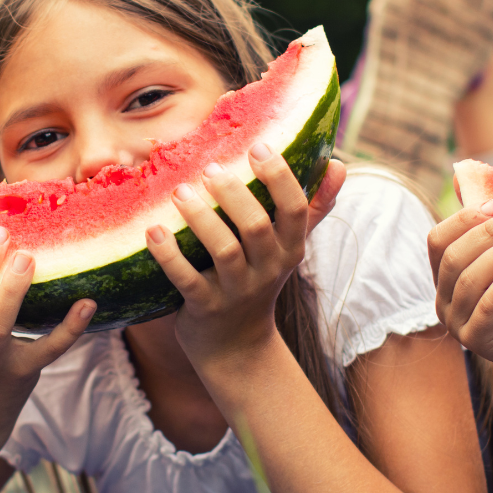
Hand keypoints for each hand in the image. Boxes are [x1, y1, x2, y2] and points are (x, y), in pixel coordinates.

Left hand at [146, 146, 343, 364]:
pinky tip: (153, 230)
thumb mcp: (289, 248)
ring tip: (179, 191)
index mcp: (289, 249)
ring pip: (223, 250)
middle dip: (234, 194)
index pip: (295, 210)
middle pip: (257, 226)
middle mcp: (267, 269)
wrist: (236, 347)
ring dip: (200, 218)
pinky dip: (169, 254)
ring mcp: (236, 290)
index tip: (258, 146)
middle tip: (209, 167)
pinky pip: (186, 279)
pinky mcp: (205, 307)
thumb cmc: (259, 280)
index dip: (280, 176)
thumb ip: (312, 207)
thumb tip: (339, 165)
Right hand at [428, 200, 492, 419]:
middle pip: (453, 256)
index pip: (437, 240)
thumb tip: (463, 175)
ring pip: (468, 279)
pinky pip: (486, 306)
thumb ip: (492, 228)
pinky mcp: (477, 341)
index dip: (463, 218)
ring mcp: (456, 324)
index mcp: (446, 278)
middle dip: (488, 232)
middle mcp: (443, 301)